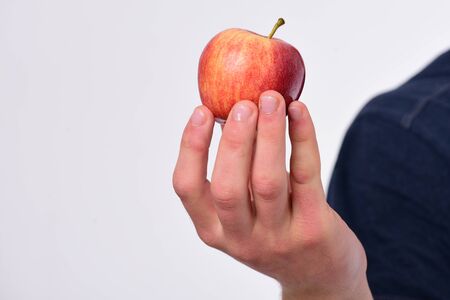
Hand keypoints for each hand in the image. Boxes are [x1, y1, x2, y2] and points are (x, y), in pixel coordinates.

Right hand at [173, 91, 371, 298]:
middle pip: (229, 188)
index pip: (188, 189)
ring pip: (268, 181)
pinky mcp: (313, 228)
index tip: (201, 111)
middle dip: (234, 140)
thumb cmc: (274, 231)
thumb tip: (230, 115)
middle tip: (243, 103)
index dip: (191, 147)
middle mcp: (241, 238)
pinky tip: (299, 113)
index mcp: (214, 230)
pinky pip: (306, 175)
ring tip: (271, 99)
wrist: (318, 274)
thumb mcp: (243, 216)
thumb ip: (234, 178)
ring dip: (269, 134)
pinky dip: (302, 138)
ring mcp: (278, 237)